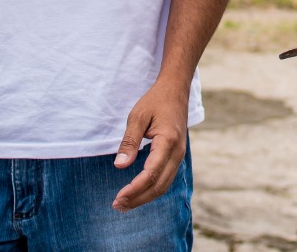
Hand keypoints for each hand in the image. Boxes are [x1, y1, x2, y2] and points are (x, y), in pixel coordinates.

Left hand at [112, 80, 188, 211]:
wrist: (176, 90)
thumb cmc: (155, 101)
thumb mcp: (137, 116)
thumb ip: (129, 142)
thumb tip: (119, 165)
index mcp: (168, 142)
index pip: (151, 173)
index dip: (135, 189)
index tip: (118, 197)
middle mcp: (177, 152)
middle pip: (159, 185)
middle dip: (138, 199)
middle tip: (117, 206)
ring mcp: (179, 155)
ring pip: (164, 185)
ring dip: (145, 197)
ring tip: (125, 203)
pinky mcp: (176, 156)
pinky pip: (166, 179)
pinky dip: (152, 189)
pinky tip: (138, 192)